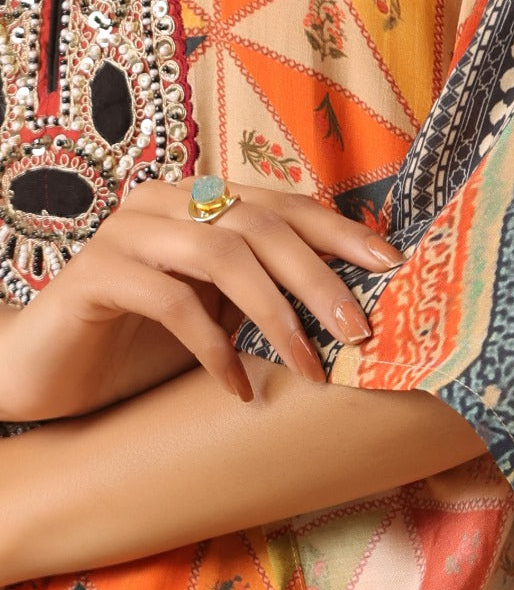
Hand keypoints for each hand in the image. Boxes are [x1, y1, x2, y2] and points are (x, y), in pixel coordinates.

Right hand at [0, 177, 404, 421]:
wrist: (44, 374)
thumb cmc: (140, 346)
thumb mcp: (217, 315)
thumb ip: (266, 296)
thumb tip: (354, 310)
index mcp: (197, 201)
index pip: (282, 204)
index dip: (340, 232)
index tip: (392, 264)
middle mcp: (163, 203)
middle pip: (261, 225)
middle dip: (319, 279)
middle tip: (358, 331)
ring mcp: (126, 233)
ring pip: (222, 254)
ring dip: (276, 315)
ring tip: (308, 366)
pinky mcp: (95, 275)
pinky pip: (171, 302)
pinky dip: (214, 347)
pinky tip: (237, 387)